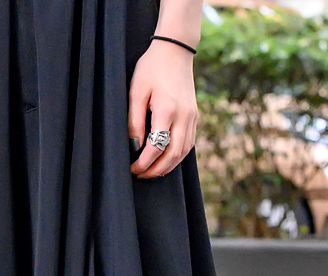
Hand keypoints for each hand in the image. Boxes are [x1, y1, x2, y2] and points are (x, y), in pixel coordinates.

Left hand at [128, 40, 198, 179]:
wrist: (175, 49)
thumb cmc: (152, 68)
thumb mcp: (136, 92)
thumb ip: (135, 121)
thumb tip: (134, 146)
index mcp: (167, 110)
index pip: (156, 147)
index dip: (143, 163)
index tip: (132, 168)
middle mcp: (184, 116)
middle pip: (173, 155)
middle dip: (156, 170)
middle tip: (140, 175)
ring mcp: (192, 116)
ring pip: (184, 151)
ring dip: (168, 165)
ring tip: (152, 171)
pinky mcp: (195, 115)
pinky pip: (189, 142)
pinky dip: (178, 155)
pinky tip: (166, 159)